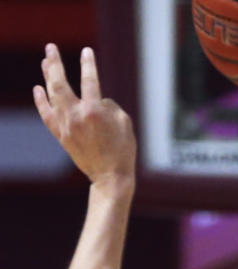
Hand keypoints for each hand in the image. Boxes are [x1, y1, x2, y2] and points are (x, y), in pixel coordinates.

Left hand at [34, 44, 135, 187]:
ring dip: (47, 76)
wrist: (110, 177)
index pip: (89, 80)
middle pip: (60, 82)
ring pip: (52, 95)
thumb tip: (98, 99)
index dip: (88, 64)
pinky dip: (41, 101)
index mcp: (94, 111)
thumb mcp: (125, 123)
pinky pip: (47, 114)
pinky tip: (38, 88)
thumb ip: (110, 106)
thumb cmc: (123, 151)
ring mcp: (66, 125)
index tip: (86, 51)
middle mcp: (76, 116)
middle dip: (54, 63)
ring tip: (45, 62)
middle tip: (50, 48)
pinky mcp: (61, 135)